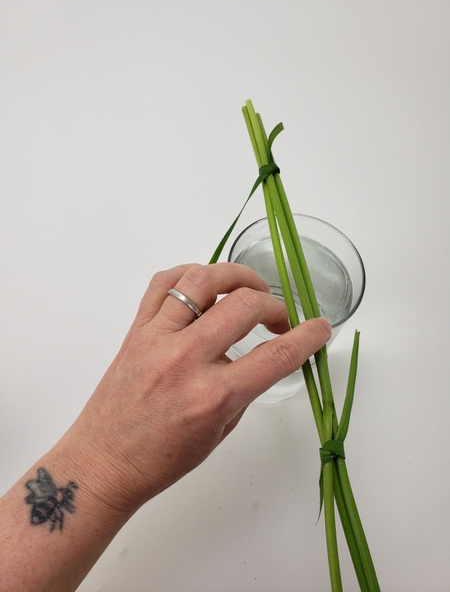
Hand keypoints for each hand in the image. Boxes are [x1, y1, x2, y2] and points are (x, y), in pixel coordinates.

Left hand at [63, 263, 330, 513]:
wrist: (104, 463)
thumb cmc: (163, 458)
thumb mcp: (221, 431)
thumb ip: (245, 388)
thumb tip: (262, 356)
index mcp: (214, 396)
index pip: (277, 356)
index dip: (308, 337)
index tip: (320, 328)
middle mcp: (186, 359)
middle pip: (245, 306)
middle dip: (275, 306)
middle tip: (280, 318)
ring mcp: (157, 338)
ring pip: (202, 279)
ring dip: (236, 276)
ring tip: (249, 289)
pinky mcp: (136, 329)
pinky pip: (163, 283)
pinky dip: (189, 274)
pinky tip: (204, 285)